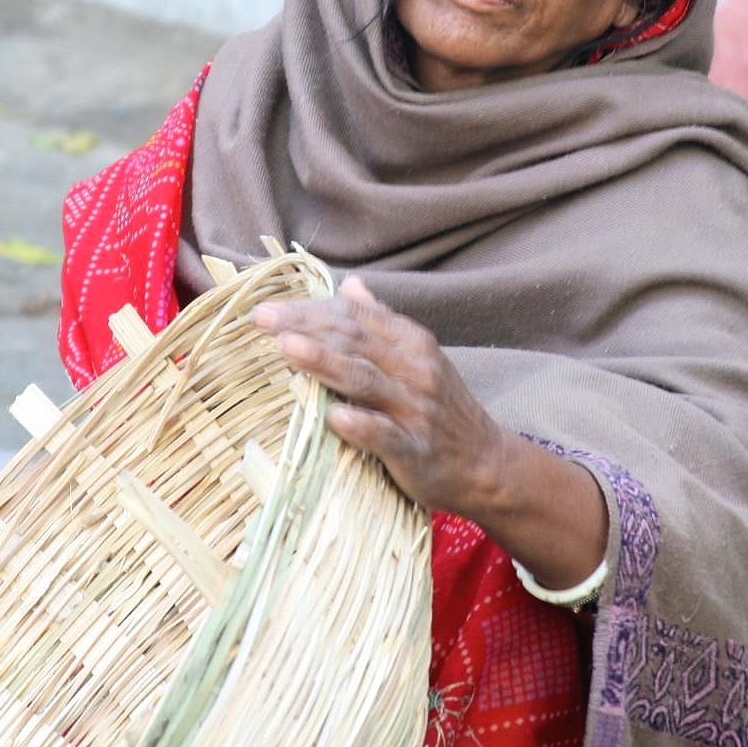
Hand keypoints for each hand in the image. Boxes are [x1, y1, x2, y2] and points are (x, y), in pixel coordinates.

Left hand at [253, 276, 507, 516]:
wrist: (485, 462)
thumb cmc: (440, 408)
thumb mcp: (418, 357)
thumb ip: (382, 321)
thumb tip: (350, 283)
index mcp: (412, 342)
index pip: (355, 316)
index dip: (311, 308)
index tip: (268, 307)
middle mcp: (415, 369)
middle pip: (354, 341)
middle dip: (306, 327)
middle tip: (262, 319)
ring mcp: (416, 409)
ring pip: (365, 380)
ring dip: (325, 362)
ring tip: (287, 348)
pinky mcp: (416, 449)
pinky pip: (385, 435)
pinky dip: (360, 424)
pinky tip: (334, 416)